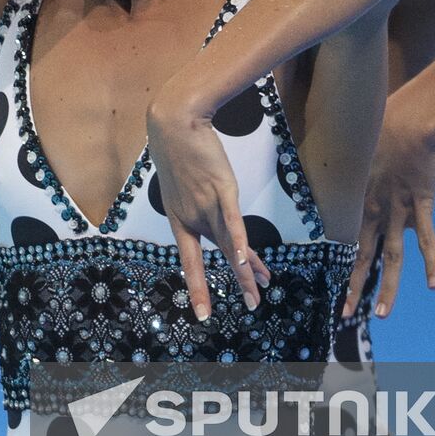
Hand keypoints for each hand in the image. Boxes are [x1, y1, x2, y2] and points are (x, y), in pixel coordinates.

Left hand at [147, 98, 270, 322]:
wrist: (175, 121)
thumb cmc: (180, 150)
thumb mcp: (185, 183)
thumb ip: (199, 200)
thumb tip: (211, 210)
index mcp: (181, 219)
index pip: (190, 260)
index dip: (198, 286)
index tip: (202, 314)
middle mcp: (193, 216)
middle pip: (220, 255)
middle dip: (238, 282)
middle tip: (251, 306)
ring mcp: (207, 204)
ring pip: (230, 243)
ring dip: (247, 269)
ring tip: (259, 292)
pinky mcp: (222, 189)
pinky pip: (233, 221)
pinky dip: (240, 241)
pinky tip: (246, 260)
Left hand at [342, 103, 434, 319]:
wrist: (409, 122)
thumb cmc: (381, 132)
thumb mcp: (357, 156)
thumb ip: (352, 173)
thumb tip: (342, 173)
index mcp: (358, 203)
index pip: (347, 245)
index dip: (341, 270)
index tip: (334, 291)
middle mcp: (375, 213)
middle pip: (363, 258)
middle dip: (354, 288)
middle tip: (346, 314)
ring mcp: (398, 212)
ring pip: (392, 259)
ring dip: (387, 288)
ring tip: (382, 314)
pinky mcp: (422, 206)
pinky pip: (426, 239)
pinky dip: (432, 262)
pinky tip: (434, 285)